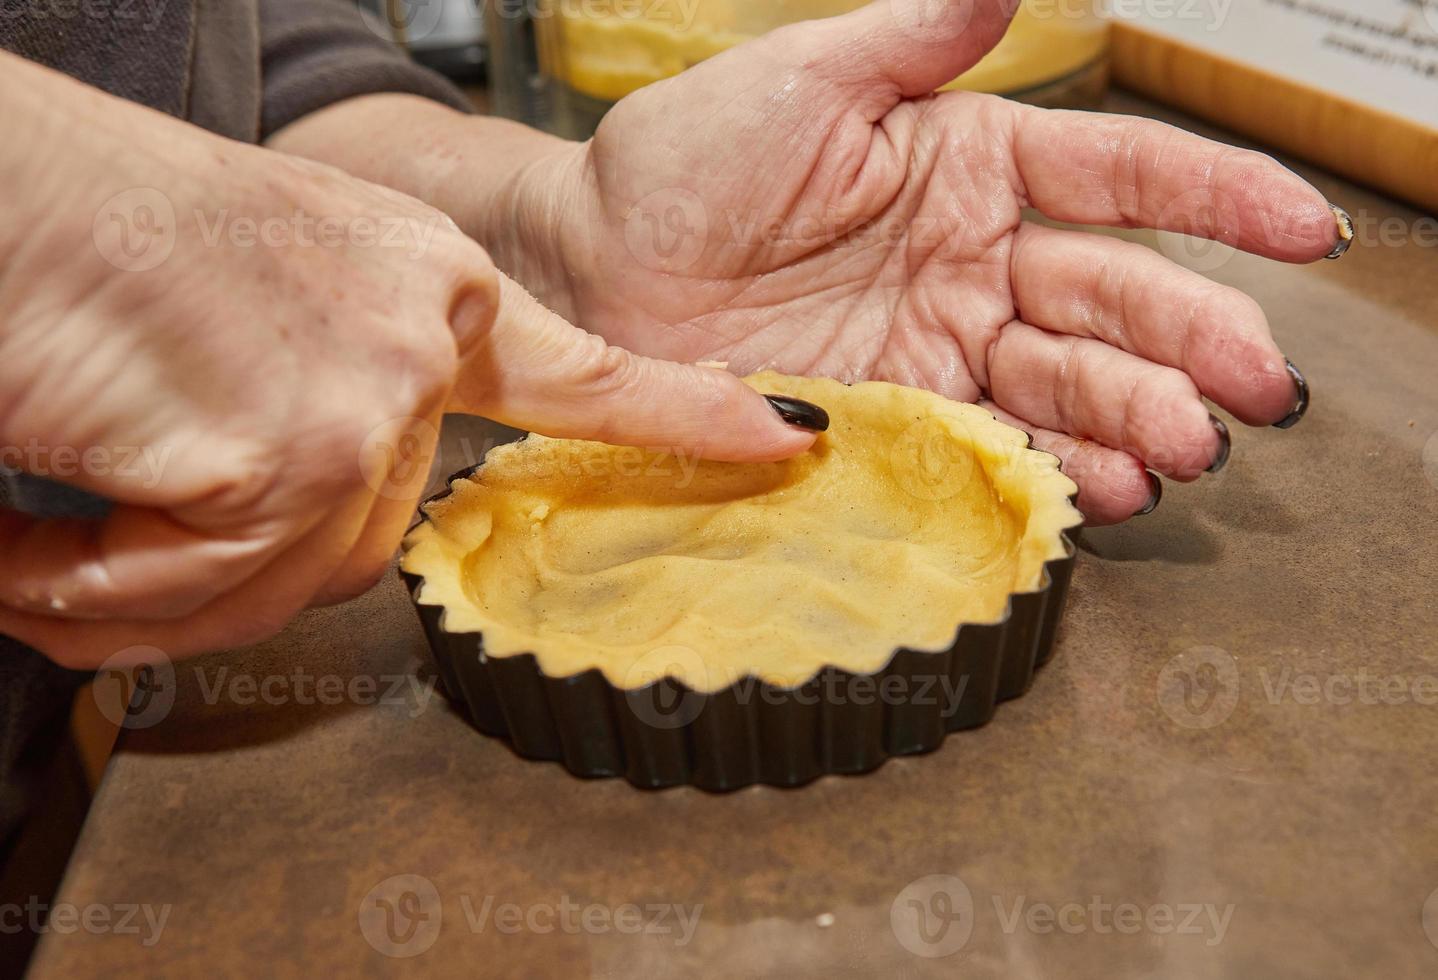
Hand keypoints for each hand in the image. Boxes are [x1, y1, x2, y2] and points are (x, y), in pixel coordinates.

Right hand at [0, 55, 817, 665]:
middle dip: (226, 569)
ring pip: (283, 587)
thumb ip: (339, 408)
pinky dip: (84, 595)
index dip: (684, 414)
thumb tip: (323, 522)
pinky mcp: (285, 452)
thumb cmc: (99, 244)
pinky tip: (30, 538)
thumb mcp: (270, 305)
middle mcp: (416, 338)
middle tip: (107, 540)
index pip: (582, 374)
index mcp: (426, 291)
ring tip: (49, 530)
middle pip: (368, 543)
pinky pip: (197, 595)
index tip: (781, 436)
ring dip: (140, 593)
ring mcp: (361, 394)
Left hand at [491, 0, 1343, 523]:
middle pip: (1111, 296)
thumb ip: (912, 41)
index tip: (1298, 227)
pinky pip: (991, 444)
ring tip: (1189, 450)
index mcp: (968, 164)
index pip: (1115, 175)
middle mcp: (972, 259)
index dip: (1213, 199)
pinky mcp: (897, 416)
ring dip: (1137, 418)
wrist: (594, 270)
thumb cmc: (682, 163)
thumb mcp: (799, 81)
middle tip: (1254, 386)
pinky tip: (1105, 489)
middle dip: (1190, 339)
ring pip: (1067, 382)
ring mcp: (940, 344)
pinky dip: (1053, 471)